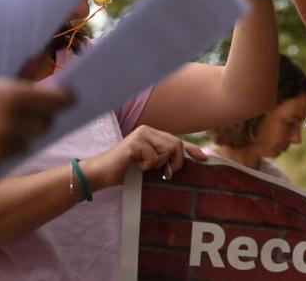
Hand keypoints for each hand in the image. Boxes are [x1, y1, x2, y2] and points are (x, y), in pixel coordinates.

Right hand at [0, 77, 73, 176]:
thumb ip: (18, 92)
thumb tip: (52, 95)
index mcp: (12, 96)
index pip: (59, 101)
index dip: (63, 100)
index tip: (67, 100)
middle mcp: (9, 123)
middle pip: (45, 125)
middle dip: (38, 119)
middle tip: (25, 115)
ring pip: (25, 144)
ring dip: (16, 138)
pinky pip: (4, 160)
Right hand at [81, 125, 206, 190]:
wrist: (100, 174)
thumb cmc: (124, 171)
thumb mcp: (148, 165)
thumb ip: (164, 161)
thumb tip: (185, 164)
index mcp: (152, 134)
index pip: (177, 141)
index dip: (191, 150)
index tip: (204, 159)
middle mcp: (147, 130)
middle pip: (176, 145)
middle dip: (175, 162)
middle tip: (163, 173)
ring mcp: (140, 135)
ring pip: (167, 150)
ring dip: (158, 164)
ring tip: (142, 166)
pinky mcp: (134, 143)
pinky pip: (153, 157)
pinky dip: (146, 166)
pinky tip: (134, 165)